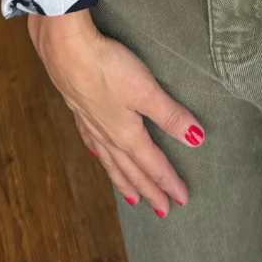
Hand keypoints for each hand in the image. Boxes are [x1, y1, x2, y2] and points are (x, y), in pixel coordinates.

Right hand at [27, 9, 205, 215]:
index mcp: (126, 134)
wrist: (64, 51)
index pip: (153, 164)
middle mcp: (108, 135)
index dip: (168, 182)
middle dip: (148, 190)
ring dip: (124, 180)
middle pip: (132, 170)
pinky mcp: (79, 109)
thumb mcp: (146, 90)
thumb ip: (170, 115)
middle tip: (162, 210)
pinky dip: (101, 157)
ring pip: (111, 162)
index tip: (182, 200)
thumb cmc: (107, 68)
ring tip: (132, 197)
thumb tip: (196, 139)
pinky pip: (94, 144)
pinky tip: (99, 154)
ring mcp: (91, 124)